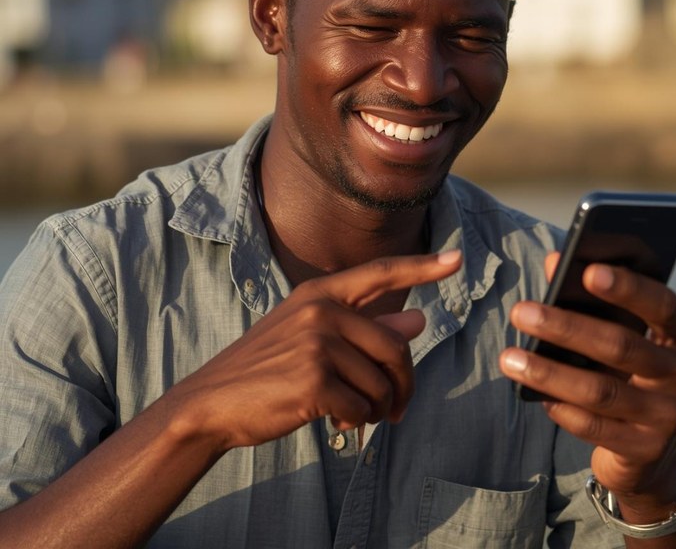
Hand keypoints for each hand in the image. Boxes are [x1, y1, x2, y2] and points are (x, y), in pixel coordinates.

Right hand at [164, 250, 461, 452]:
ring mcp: (315, 343)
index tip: (458, 257)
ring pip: (381, 382)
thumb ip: (364, 327)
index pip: (381, 273)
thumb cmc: (267, 367)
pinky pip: (362, 407)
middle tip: (398, 408)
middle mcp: (321, 310)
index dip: (422, 266)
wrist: (212, 402)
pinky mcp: (312, 380)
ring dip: (379, 408)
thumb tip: (418, 321)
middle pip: (396, 346)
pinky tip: (337, 421)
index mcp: (321, 293)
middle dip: (404, 384)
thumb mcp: (312, 338)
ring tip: (358, 415)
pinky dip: (357, 422)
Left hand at [500, 252, 675, 515]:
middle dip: (566, 328)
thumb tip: (554, 262)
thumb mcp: (620, 332)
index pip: (662, 304)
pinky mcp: (647, 449)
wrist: (647, 447)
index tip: (587, 271)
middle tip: (520, 312)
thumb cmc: (625, 369)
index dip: (628, 287)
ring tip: (508, 358)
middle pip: (622, 346)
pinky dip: (561, 409)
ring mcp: (670, 416)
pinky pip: (595, 428)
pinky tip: (535, 395)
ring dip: (549, 373)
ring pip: (601, 391)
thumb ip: (591, 297)